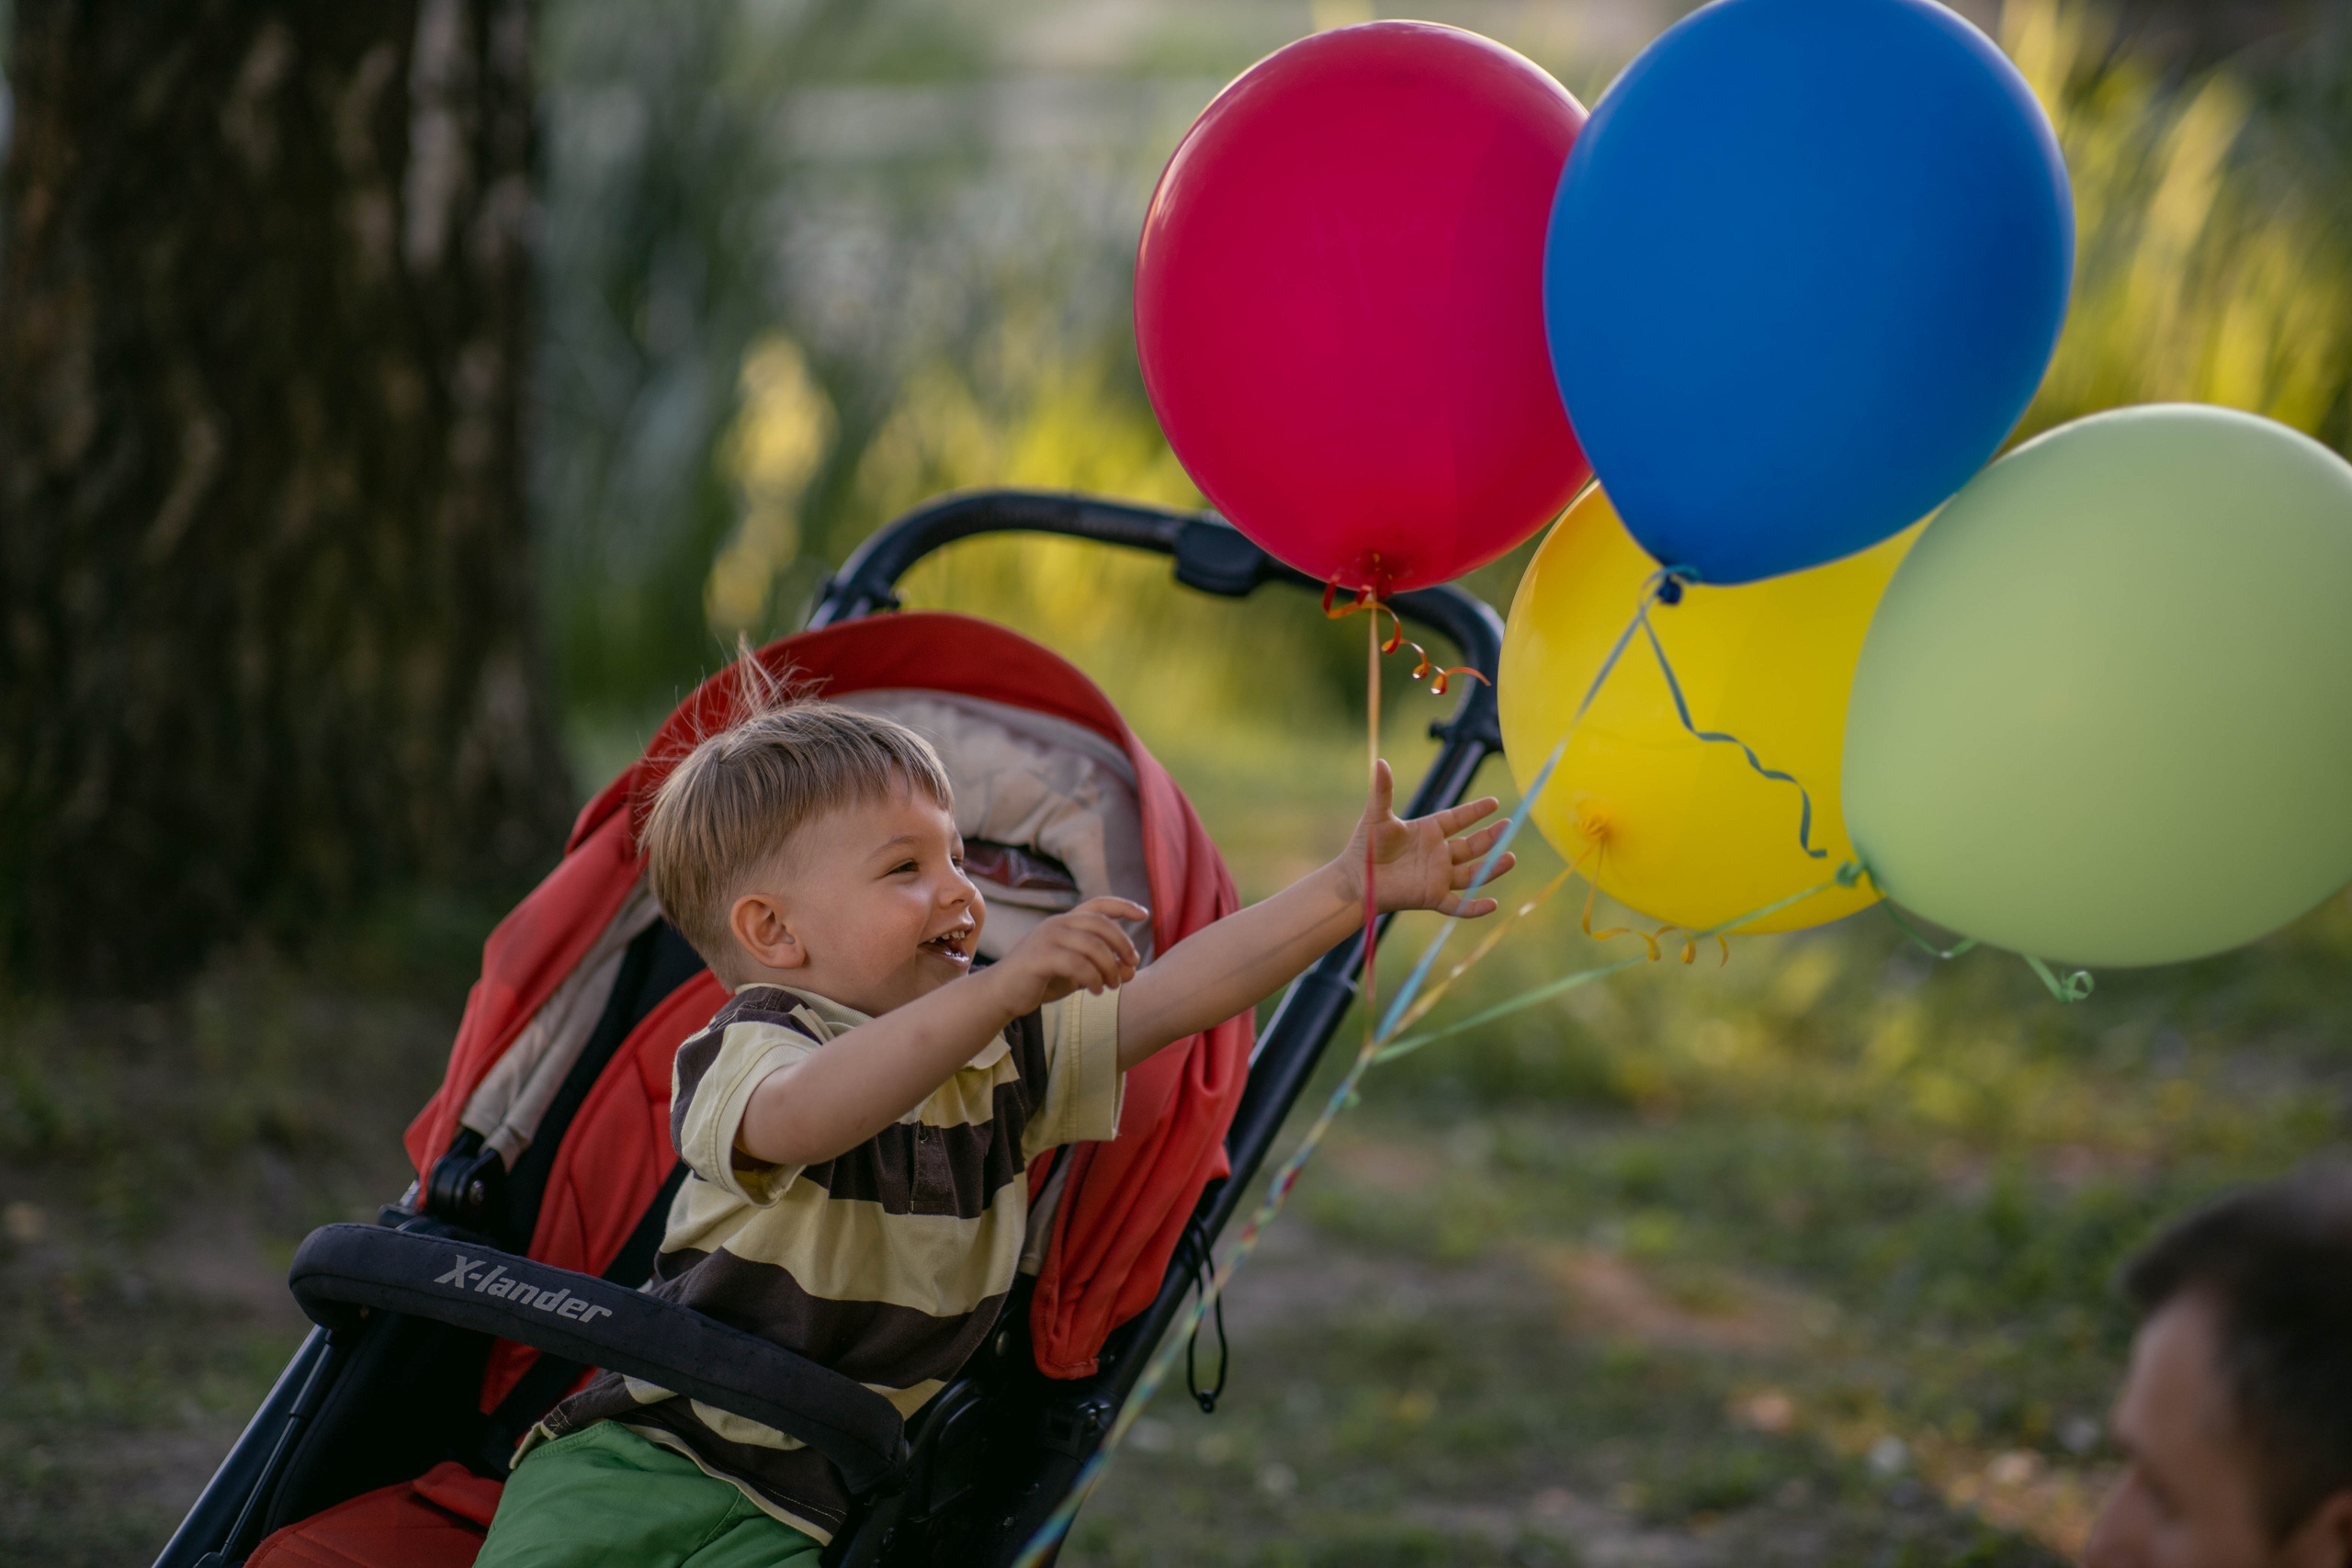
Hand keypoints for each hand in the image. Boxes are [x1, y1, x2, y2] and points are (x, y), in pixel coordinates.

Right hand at [984, 896, 1147, 1014]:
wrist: (1002, 994)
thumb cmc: (1041, 981)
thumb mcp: (1078, 974)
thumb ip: (1102, 969)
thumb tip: (1132, 971)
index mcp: (1066, 923)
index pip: (1098, 905)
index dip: (1123, 906)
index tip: (1144, 914)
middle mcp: (1056, 924)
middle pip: (1101, 925)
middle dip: (1123, 944)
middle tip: (1132, 965)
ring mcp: (1046, 939)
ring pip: (1092, 945)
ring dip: (1110, 967)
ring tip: (1113, 985)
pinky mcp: (1039, 958)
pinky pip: (1076, 964)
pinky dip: (1092, 978)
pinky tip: (1095, 991)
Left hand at [1338, 760, 1513, 916]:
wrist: (1355, 879)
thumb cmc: (1364, 846)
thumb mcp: (1377, 816)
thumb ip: (1383, 790)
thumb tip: (1380, 761)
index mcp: (1428, 832)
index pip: (1458, 819)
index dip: (1476, 811)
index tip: (1494, 803)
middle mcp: (1437, 854)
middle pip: (1471, 846)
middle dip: (1491, 837)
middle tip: (1509, 825)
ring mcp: (1437, 876)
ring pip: (1472, 874)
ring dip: (1492, 868)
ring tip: (1511, 857)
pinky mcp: (1432, 897)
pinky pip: (1458, 905)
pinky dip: (1475, 907)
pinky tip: (1492, 904)